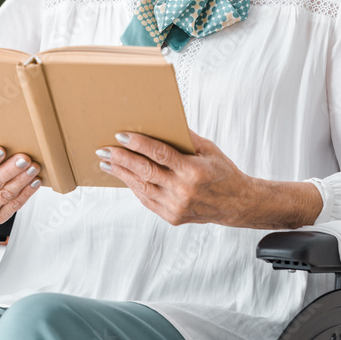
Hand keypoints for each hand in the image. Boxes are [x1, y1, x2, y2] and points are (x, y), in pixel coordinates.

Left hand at [96, 130, 323, 228]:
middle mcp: (183, 190)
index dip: (138, 144)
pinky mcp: (173, 217)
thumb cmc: (222, 172)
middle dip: (121, 159)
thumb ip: (185, 137)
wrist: (236, 203)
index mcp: (193, 171)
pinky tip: (124, 178)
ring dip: (122, 175)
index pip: (160, 154)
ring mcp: (177, 206)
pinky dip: (134, 188)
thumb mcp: (209, 149)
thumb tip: (160, 121)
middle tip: (104, 150)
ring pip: (142, 188)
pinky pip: (147, 200)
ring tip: (107, 164)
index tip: (121, 135)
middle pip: (145, 171)